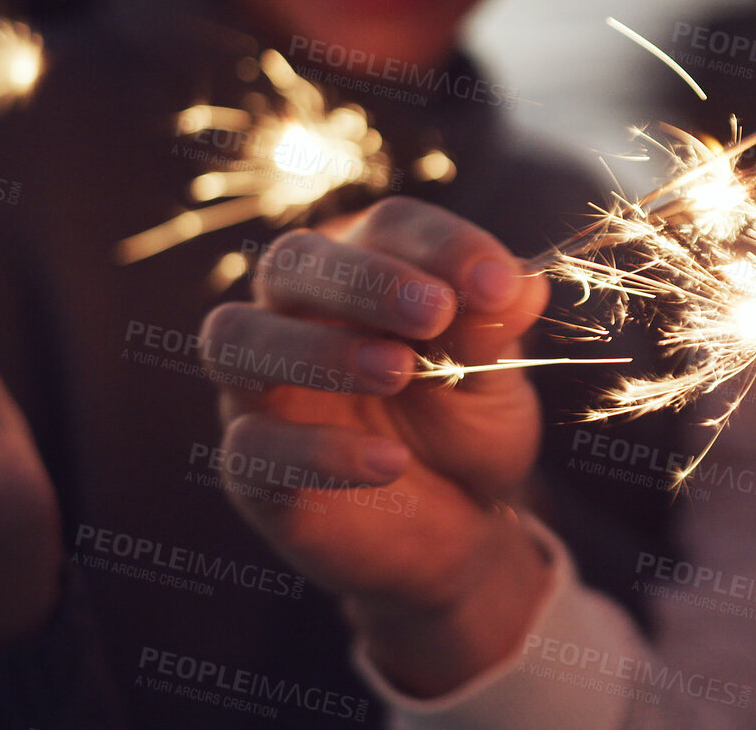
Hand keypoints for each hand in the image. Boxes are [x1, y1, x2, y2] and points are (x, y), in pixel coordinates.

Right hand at [202, 197, 552, 694]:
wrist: (458, 527)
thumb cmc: (465, 430)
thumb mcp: (495, 384)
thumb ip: (493, 336)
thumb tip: (520, 284)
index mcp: (367, 272)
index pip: (386, 228)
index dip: (440, 245)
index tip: (499, 281)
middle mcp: (296, 315)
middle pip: (292, 262)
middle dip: (364, 280)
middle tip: (434, 311)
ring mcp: (262, 389)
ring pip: (235, 338)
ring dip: (317, 348)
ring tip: (398, 371)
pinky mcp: (251, 468)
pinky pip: (252, 446)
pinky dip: (318, 452)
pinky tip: (388, 463)